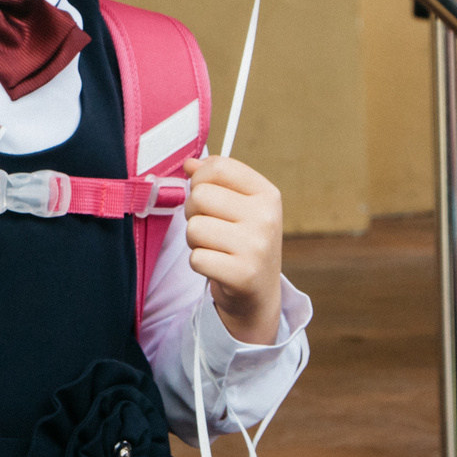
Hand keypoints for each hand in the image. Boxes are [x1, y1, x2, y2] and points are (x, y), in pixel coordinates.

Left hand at [183, 155, 284, 345]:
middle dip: (194, 212)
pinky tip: (216, 266)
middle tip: (210, 227)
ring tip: (214, 247)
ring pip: (194, 227)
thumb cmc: (242, 242)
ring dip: (195, 240)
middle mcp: (266, 218)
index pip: (219, 167)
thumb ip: (214, 180)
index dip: (200, 180)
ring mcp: (256, 247)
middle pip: (200, 196)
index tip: (206, 195)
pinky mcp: (242, 274)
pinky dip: (199, 263)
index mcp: (267, 194)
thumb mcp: (237, 205)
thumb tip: (189, 163)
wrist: (257, 293)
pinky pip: (196, 258)